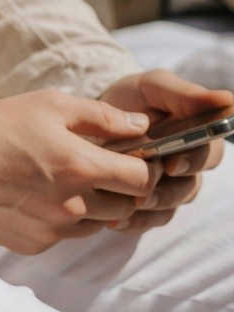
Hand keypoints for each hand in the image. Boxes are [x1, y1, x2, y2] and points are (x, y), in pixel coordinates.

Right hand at [0, 88, 160, 253]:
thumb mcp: (52, 106)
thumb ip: (103, 117)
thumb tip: (141, 127)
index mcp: (80, 168)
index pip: (142, 181)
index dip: (143, 170)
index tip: (130, 161)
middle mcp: (71, 206)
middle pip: (124, 208)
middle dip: (118, 190)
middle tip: (96, 170)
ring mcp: (52, 230)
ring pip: (95, 225)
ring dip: (91, 207)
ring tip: (63, 183)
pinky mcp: (33, 244)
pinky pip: (63, 236)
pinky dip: (61, 221)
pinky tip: (37, 198)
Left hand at [100, 69, 231, 234]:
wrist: (90, 118)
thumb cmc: (131, 98)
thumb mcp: (153, 88)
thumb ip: (185, 95)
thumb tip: (228, 100)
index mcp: (196, 138)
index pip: (209, 155)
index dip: (194, 162)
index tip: (172, 164)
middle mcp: (185, 167)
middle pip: (189, 188)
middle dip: (168, 193)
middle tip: (144, 194)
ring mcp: (164, 188)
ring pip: (169, 209)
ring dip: (150, 211)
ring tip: (126, 207)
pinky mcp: (142, 206)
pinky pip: (145, 222)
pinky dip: (132, 224)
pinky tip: (114, 222)